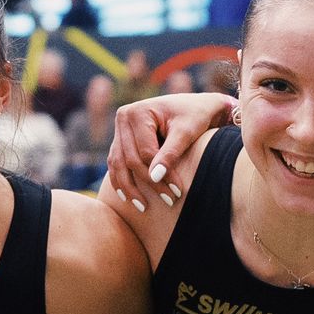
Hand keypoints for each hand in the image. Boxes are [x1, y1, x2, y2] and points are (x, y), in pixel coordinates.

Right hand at [104, 93, 231, 211]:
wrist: (197, 106)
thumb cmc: (195, 115)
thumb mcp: (186, 132)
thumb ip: (170, 153)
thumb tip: (154, 177)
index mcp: (137, 112)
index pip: (145, 152)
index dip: (160, 175)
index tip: (177, 192)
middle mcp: (123, 118)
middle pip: (130, 159)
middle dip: (147, 184)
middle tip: (167, 202)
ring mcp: (120, 129)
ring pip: (118, 164)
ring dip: (128, 187)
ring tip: (142, 207)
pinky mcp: (121, 139)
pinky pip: (116, 163)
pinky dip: (121, 180)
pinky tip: (127, 197)